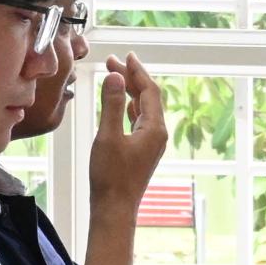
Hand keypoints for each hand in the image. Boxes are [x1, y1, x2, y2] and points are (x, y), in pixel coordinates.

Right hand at [87, 54, 169, 212]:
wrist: (115, 209)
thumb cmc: (110, 176)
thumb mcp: (107, 137)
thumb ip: (110, 105)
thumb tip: (114, 77)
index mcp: (154, 128)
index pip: (149, 91)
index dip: (137, 71)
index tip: (126, 55)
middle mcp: (158, 134)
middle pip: (147, 97)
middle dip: (131, 78)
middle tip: (113, 61)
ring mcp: (151, 143)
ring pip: (142, 109)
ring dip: (129, 91)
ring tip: (114, 76)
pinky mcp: (142, 151)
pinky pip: (139, 121)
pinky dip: (129, 107)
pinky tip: (123, 104)